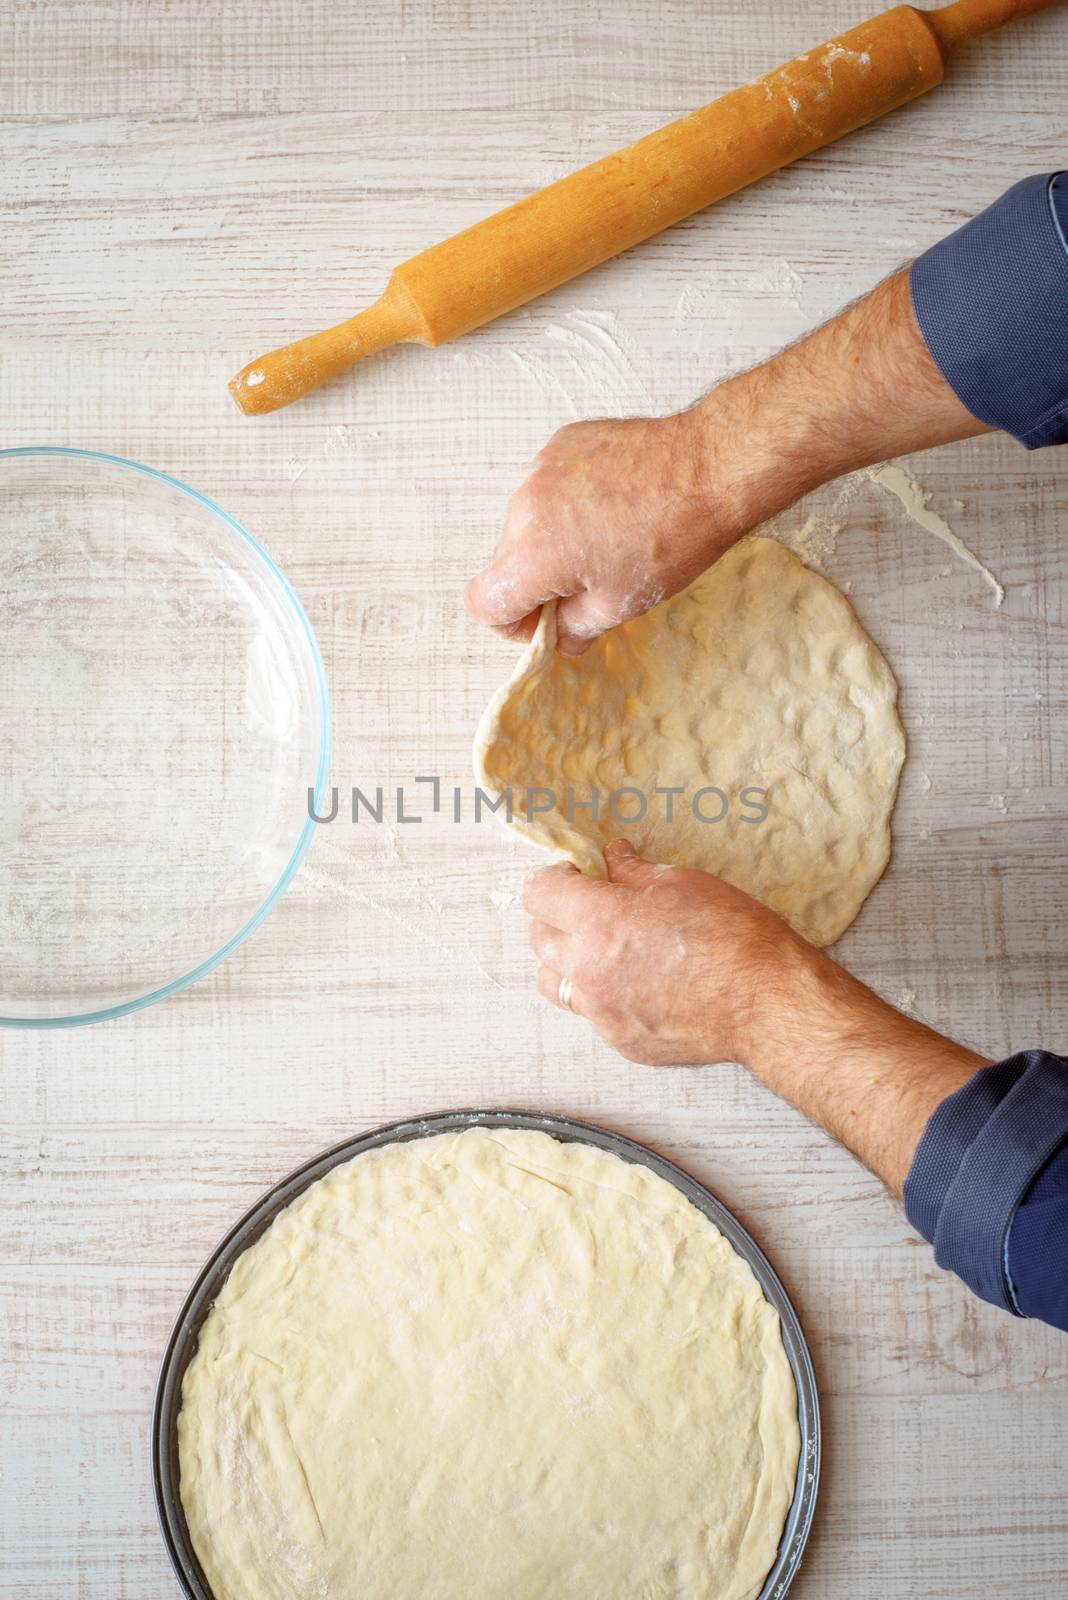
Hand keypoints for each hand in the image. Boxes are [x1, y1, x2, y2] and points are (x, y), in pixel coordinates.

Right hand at [464, 411, 739, 653]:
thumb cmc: (673, 537)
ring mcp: (541, 469)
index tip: (546, 621)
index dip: (510, 624)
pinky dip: (566, 504)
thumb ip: (575, 628)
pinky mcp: (561, 444)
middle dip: (536, 582)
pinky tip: (610, 506)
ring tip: (605, 540)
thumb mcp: (623, 603)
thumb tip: (560, 637)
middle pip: (504, 563)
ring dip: (551, 541)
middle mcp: (525, 507)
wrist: (710, 466)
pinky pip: (545, 488)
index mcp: (534, 554)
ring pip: (525, 524)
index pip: (482, 601)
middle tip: (587, 585)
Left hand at [525, 838, 802, 1064]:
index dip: (554, 879)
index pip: (537, 893)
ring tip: (604, 950)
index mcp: (598, 921)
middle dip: (558, 917)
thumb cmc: (731, 934)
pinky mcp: (620, 1040)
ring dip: (567, 960)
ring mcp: (601, 1011)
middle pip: (539, 937)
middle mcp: (588, 969)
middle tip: (592, 909)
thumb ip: (633, 872)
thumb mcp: (681, 883)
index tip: (577, 877)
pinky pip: (591, 1013)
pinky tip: (636, 984)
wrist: (766, 1001)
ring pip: (553, 981)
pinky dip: (602, 995)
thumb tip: (612, 857)